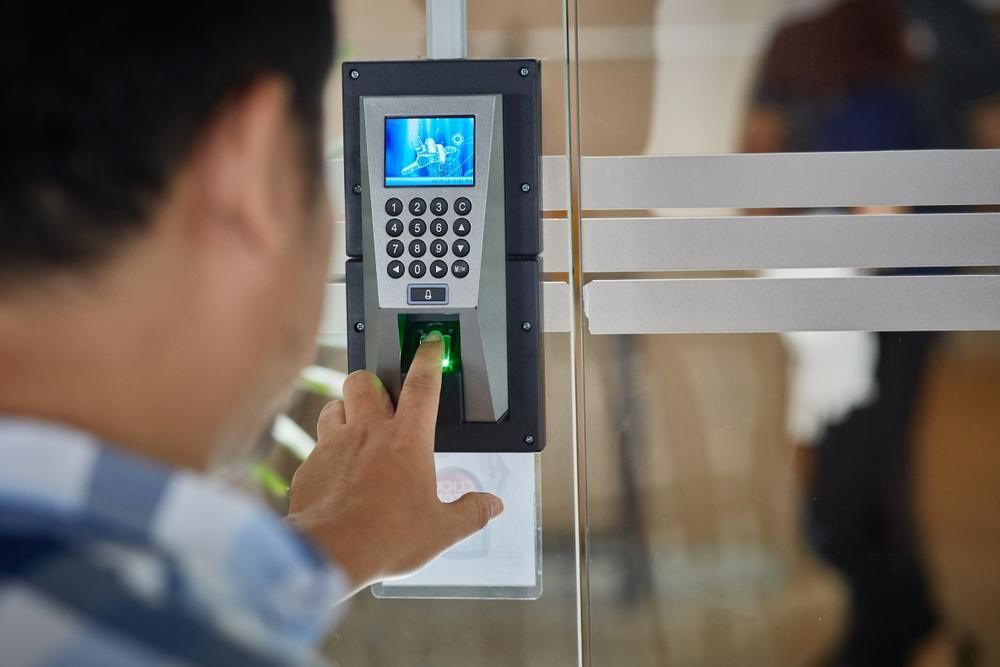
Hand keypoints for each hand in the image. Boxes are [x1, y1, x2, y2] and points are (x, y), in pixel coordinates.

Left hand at [286, 333, 503, 591]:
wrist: (329, 553)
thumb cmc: (386, 537)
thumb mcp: (441, 530)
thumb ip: (470, 513)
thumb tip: (492, 506)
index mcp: (407, 440)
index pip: (422, 385)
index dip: (428, 359)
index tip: (430, 345)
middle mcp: (368, 432)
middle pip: (364, 381)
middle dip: (372, 382)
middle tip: (381, 400)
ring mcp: (333, 445)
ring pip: (334, 405)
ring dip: (345, 411)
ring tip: (355, 431)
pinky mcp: (309, 464)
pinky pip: (316, 445)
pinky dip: (326, 451)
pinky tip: (335, 473)